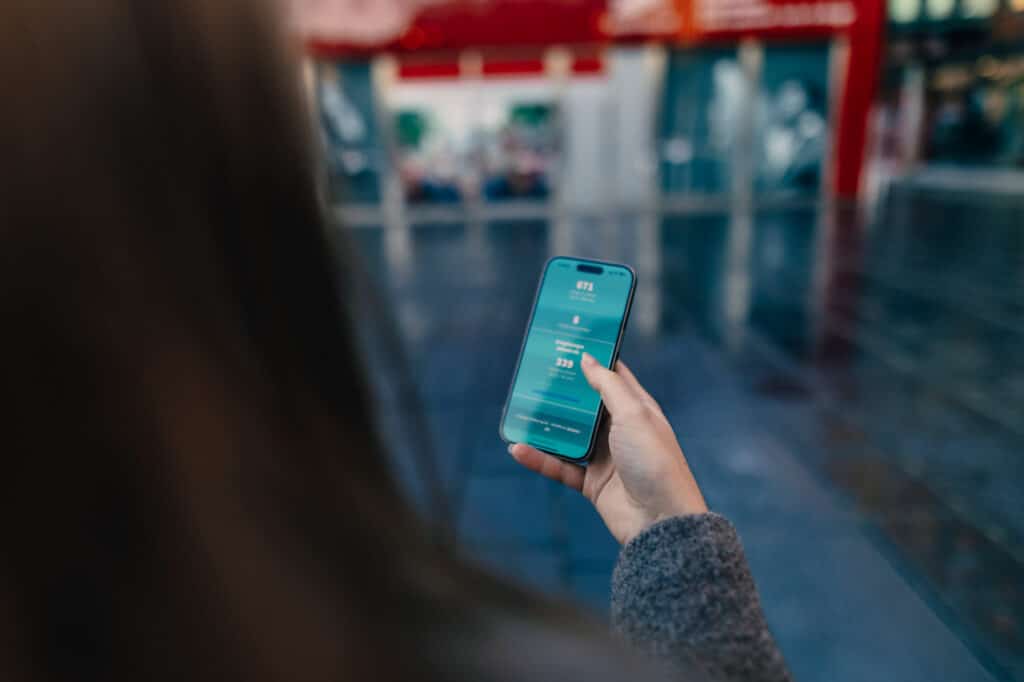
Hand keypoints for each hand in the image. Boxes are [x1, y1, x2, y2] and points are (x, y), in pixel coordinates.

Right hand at [509, 353, 706, 544]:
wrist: (660, 521)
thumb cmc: (654, 462)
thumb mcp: (633, 414)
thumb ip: (608, 385)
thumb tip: (587, 358)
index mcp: (637, 409)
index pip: (613, 375)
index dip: (592, 359)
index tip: (567, 342)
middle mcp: (620, 430)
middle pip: (585, 404)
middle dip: (561, 390)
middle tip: (533, 372)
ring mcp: (605, 457)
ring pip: (568, 434)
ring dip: (544, 425)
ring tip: (518, 410)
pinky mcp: (591, 482)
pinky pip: (559, 466)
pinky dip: (539, 458)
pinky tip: (517, 448)